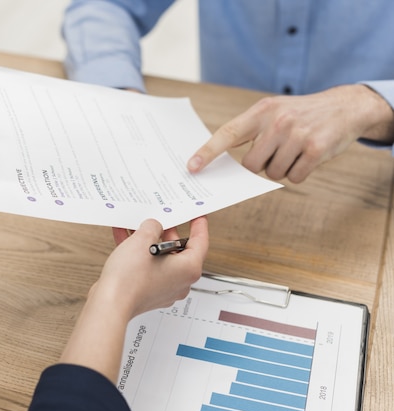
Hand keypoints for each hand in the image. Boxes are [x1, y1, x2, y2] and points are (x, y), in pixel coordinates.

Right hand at [98, 217, 207, 318]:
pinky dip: (140, 254)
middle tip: (162, 219)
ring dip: (149, 242)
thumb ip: (152, 227)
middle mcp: (181, 281)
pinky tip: (125, 240)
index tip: (197, 216)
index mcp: (188, 269)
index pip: (201, 241)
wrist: (110, 304)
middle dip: (167, 232)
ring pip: (162, 259)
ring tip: (137, 228)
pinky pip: (149, 267)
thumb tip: (153, 226)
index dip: (198, 224)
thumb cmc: (130, 279)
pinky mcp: (149, 292)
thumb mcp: (142, 240)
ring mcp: (165, 288)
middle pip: (180, 250)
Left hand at [187, 84, 393, 182]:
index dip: (207, 152)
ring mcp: (297, 135)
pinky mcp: (315, 149)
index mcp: (260, 111)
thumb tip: (227, 165)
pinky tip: (307, 157)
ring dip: (282, 169)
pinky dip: (299, 173)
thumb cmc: (300, 114)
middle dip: (261, 165)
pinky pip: (294, 178)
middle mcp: (277, 121)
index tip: (192, 167)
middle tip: (277, 150)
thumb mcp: (273, 111)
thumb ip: (250, 132)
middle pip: (251, 165)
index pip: (227, 134)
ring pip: (272, 174)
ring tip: (294, 150)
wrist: (345, 106)